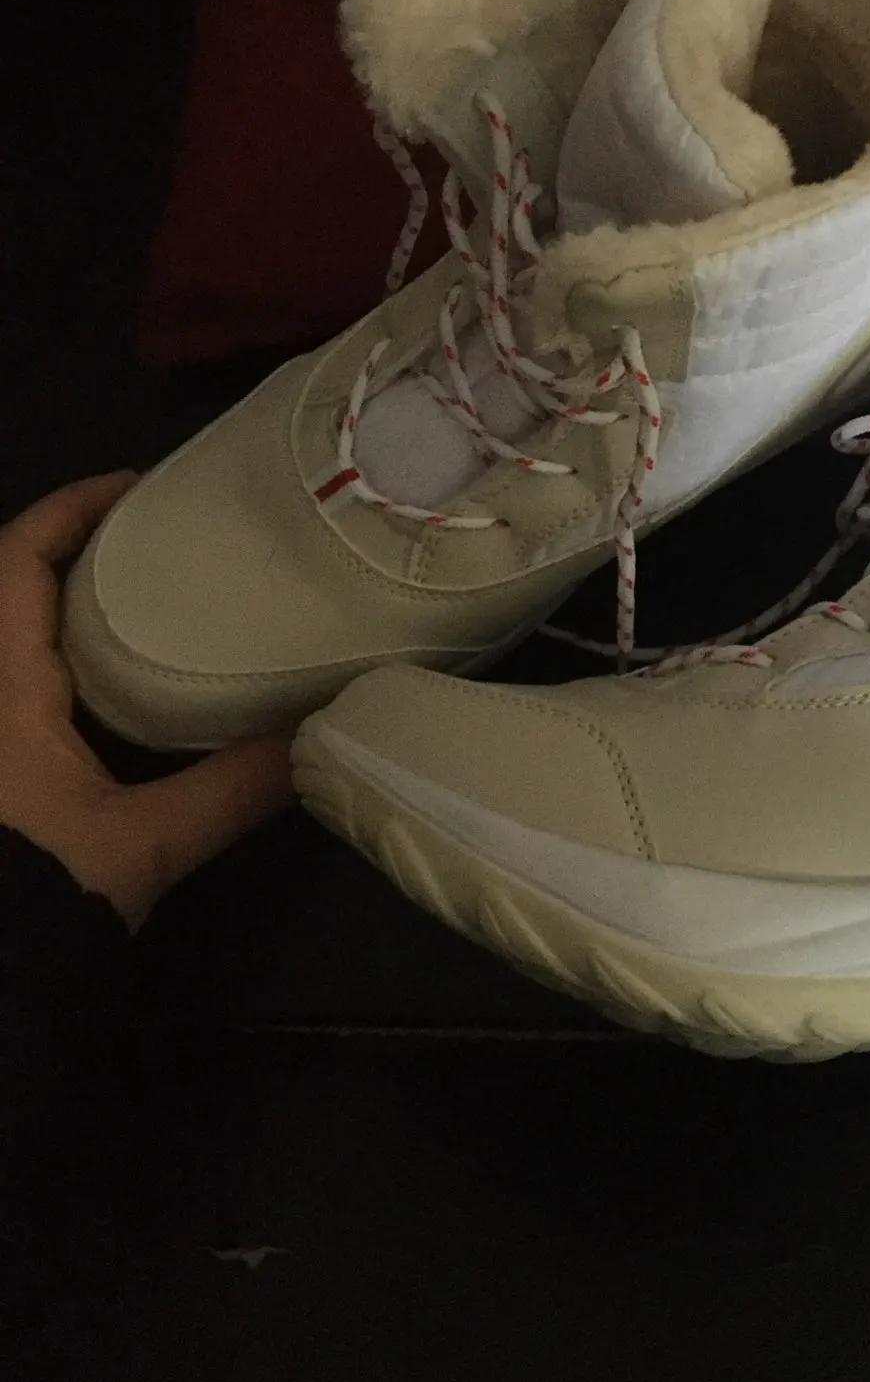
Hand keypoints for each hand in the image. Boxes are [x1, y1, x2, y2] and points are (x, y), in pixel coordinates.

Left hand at [0, 472, 297, 930]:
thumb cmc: (31, 895)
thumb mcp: (142, 846)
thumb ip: (232, 789)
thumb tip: (326, 736)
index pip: (17, 557)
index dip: (73, 506)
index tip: (144, 486)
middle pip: (12, 586)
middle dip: (83, 553)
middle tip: (168, 544)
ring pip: (14, 640)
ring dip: (70, 610)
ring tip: (153, 604)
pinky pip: (19, 686)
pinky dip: (62, 665)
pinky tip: (117, 691)